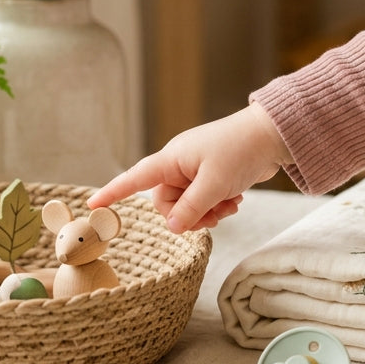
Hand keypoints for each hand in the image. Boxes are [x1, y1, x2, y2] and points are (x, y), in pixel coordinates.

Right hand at [87, 103, 291, 232]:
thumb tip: (173, 227)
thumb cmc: (240, 150)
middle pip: (166, 202)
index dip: (113, 192)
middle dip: (188, 215)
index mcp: (171, 159)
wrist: (272, 136)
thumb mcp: (214, 184)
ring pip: (187, 205)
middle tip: (211, 217)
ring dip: (207, 212)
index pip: (134, 178)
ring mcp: (195, 170)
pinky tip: (234, 200)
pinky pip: (203, 200)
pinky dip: (217, 205)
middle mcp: (178, 164)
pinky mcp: (211, 175)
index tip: (92, 205)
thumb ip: (191, 208)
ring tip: (228, 205)